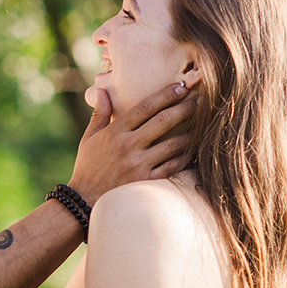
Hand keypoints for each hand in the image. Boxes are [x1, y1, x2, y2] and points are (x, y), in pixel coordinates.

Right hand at [66, 71, 199, 201]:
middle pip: (164, 121)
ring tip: (203, 124)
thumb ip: (99, 114)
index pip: (145, 107)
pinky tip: (194, 150)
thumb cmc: (87, 167)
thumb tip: (102, 90)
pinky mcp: (146, 180)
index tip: (181, 87)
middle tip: (201, 100)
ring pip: (173, 144)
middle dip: (185, 108)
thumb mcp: (88, 138)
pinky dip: (185, 157)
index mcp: (115, 132)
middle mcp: (128, 146)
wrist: (83, 200)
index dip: (166, 95)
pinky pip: (173, 166)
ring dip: (191, 133)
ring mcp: (138, 164)